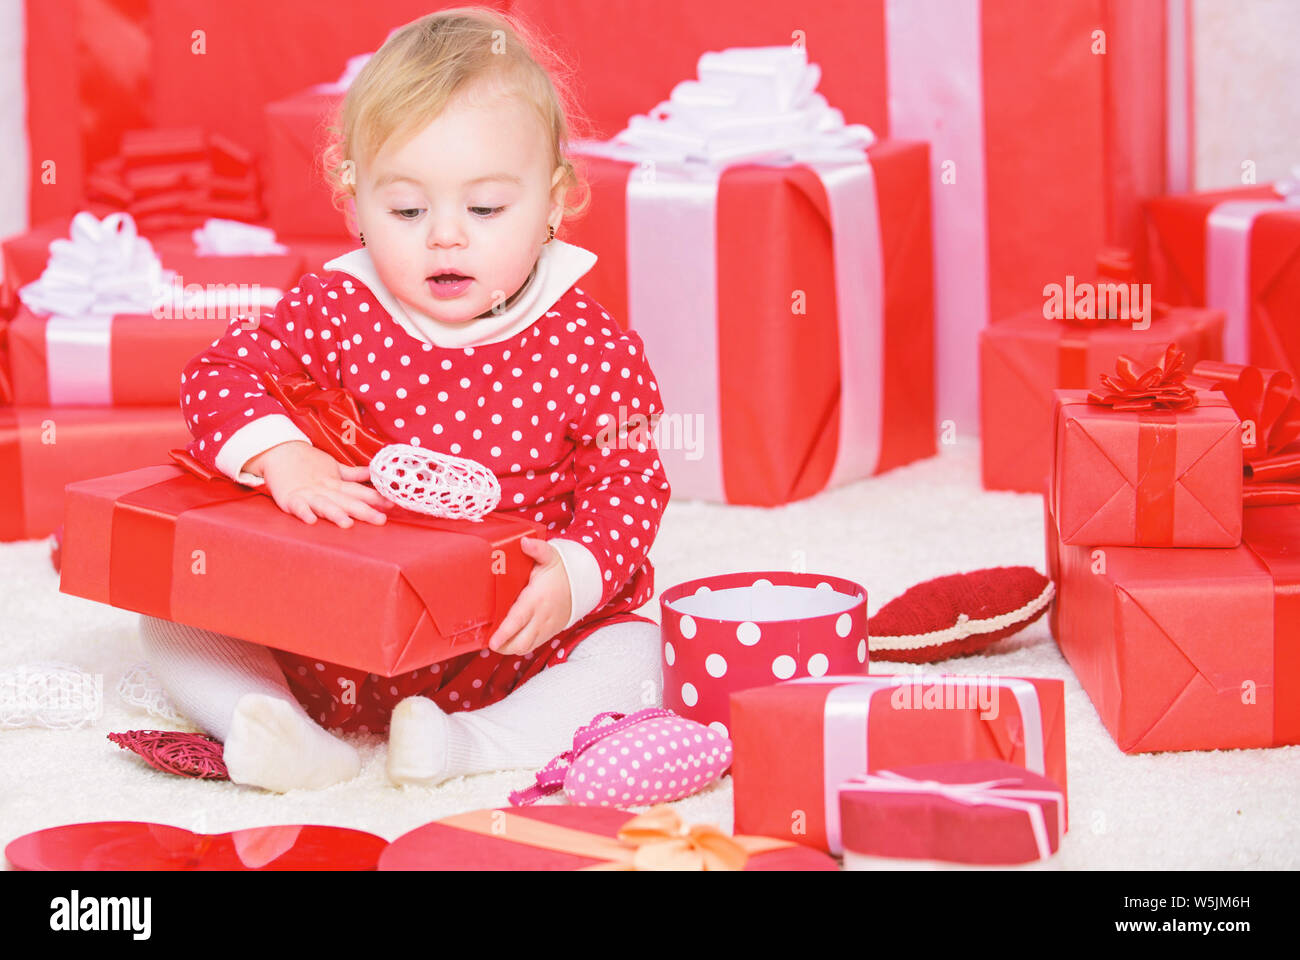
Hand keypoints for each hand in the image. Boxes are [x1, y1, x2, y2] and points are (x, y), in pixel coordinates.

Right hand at [252, 440, 394, 527]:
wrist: (279, 450)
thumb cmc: (309, 463)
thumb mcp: (334, 468)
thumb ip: (355, 474)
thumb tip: (375, 473)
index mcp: (336, 483)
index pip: (359, 491)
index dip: (377, 497)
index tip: (394, 503)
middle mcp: (324, 489)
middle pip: (346, 501)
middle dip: (364, 511)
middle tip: (381, 520)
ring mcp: (307, 494)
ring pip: (324, 505)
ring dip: (335, 514)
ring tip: (347, 524)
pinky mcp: (289, 498)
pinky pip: (297, 507)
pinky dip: (303, 512)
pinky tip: (311, 521)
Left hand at [487, 536, 572, 655]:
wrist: (582, 584)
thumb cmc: (561, 571)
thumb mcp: (550, 556)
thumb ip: (537, 549)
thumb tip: (524, 542)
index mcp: (537, 598)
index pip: (518, 620)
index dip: (504, 633)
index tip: (492, 642)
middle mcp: (541, 617)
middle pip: (520, 641)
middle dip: (503, 646)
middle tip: (488, 641)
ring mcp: (546, 627)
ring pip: (525, 647)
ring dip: (509, 648)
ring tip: (496, 642)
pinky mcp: (549, 633)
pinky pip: (532, 646)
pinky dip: (519, 646)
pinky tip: (509, 641)